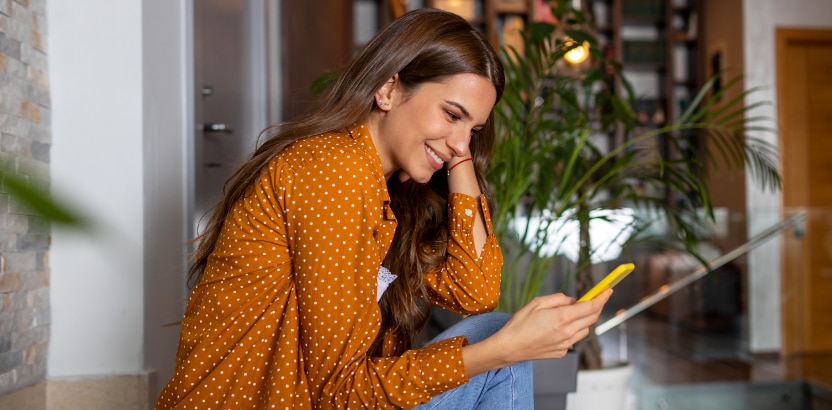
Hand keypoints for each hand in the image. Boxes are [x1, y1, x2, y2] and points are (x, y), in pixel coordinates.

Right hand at [494, 289, 611, 362]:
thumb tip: (573, 300)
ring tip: (571, 314)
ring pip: (586, 330)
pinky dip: (573, 331)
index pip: (591, 306)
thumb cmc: (519, 324)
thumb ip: (558, 299)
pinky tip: (560, 328)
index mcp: (562, 317)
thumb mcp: (537, 302)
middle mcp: (568, 332)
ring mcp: (566, 344)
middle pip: (592, 318)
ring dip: (585, 320)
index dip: (602, 297)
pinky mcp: (562, 352)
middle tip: (592, 299)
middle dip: (596, 306)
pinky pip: (575, 339)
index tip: (607, 290)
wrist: (510, 347)